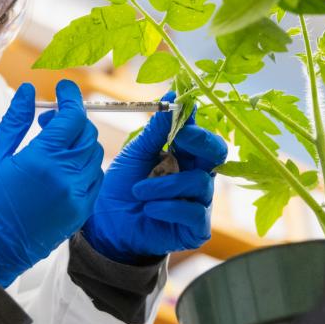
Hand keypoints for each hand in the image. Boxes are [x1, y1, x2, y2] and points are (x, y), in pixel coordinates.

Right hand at [0, 80, 103, 286]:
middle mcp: (67, 179)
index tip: (63, 87)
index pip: (72, 117)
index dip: (70, 97)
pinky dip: (85, 165)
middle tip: (48, 119)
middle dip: (72, 118)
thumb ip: (14, 121)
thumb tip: (27, 91)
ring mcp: (77, 199)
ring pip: (95, 156)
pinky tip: (62, 166)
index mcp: (43, 161)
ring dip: (79, 141)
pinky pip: (95, 180)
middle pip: (87, 134)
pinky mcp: (79, 215)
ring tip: (52, 143)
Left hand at [82, 93, 226, 262]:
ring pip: (200, 182)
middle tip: (180, 138)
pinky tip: (149, 208)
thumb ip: (157, 129)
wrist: (107, 224)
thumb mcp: (136, 153)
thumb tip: (173, 96)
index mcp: (183, 154)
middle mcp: (196, 174)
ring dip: (166, 185)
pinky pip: (194, 212)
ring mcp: (198, 201)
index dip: (194, 123)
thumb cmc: (123, 185)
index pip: (200, 134)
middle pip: (217, 152)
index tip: (181, 113)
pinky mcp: (196, 227)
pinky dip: (169, 207)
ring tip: (139, 190)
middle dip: (201, 142)